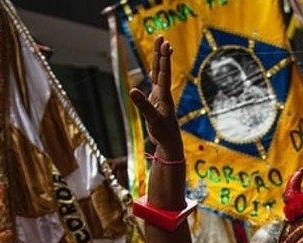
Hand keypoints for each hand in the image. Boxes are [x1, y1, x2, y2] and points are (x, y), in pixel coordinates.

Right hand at [129, 37, 183, 159]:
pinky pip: (155, 84)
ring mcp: (160, 97)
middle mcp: (163, 93)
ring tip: (161, 46)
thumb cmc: (163, 133)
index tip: (165, 43)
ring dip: (159, 60)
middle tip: (161, 37)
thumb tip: (133, 90)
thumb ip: (143, 105)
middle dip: (161, 53)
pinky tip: (154, 69)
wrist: (170, 144)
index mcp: (163, 95)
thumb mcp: (152, 119)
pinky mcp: (156, 102)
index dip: (164, 58)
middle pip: (161, 69)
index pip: (163, 72)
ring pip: (159, 74)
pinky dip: (154, 74)